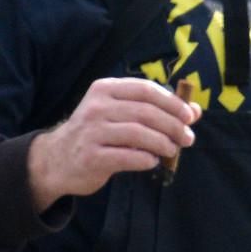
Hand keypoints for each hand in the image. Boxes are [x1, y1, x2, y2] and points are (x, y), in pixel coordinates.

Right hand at [27, 77, 199, 212]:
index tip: (189, 116)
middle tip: (187, 138)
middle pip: (146, 112)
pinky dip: (147, 159)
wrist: (56, 160)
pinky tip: (152, 161)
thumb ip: (155, 110)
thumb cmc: (96, 133)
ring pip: (139, 134)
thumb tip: (194, 111)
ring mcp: (91, 132)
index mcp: (105, 90)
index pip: (146, 90)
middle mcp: (96, 107)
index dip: (172, 102)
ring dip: (163, 143)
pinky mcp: (91, 156)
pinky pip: (128, 156)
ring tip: (172, 150)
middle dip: (173, 125)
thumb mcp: (120, 114)